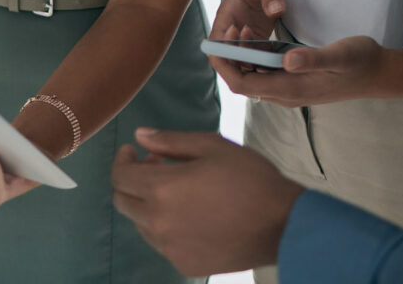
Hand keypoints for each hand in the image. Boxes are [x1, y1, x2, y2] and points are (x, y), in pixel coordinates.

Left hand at [112, 128, 303, 275]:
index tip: (133, 151)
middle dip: (132, 181)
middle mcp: (159, 222)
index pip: (120, 177)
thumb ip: (170, 141)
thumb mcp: (212, 146)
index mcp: (163, 189)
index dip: (122, 160)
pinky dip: (166, 226)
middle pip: (124, 202)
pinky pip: (162, 243)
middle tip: (156, 166)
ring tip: (177, 191)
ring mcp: (170, 248)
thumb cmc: (249, 177)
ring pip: (141, 224)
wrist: (282, 224)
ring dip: (148, 204)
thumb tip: (139, 136)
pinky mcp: (184, 265)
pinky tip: (191, 215)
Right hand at [208, 0, 286, 92]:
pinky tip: (284, 68)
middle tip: (266, 69)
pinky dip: (267, 67)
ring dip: (256, 70)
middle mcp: (232, 30)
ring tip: (278, 68)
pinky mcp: (257, 43)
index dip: (224, 52)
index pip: (215, 42)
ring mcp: (244, 39)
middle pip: (226, 59)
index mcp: (227, 15)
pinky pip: (258, 61)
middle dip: (241, 69)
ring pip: (242, 64)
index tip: (242, 50)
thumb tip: (276, 10)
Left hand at [235, 36, 402, 107]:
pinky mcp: (294, 81)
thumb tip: (285, 60)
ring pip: (252, 77)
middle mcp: (286, 94)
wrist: (378, 73)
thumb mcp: (340, 56)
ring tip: (240, 28)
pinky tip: (255, 37)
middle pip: (242, 82)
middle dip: (228, 58)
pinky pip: (264, 73)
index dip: (224, 66)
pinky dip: (253, 56)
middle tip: (229, 28)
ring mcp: (290, 89)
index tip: (216, 42)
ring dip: (240, 56)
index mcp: (292, 89)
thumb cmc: (360, 61)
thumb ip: (312, 59)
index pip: (243, 85)